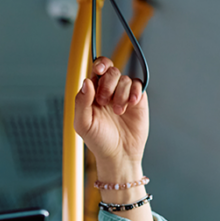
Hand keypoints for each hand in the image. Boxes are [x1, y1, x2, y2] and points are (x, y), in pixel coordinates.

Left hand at [74, 57, 148, 171]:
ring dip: (120, 94)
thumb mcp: (83, 124)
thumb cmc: (99, 141)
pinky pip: (138, 85)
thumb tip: (86, 81)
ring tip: (118, 111)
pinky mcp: (137, 99)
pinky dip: (134, 92)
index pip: (96, 70)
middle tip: (104, 101)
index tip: (99, 71)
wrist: (119, 154)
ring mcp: (123, 94)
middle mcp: (108, 91)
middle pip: (111, 71)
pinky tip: (131, 103)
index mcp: (92, 93)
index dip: (99, 65)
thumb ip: (81, 102)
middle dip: (108, 84)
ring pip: (124, 78)